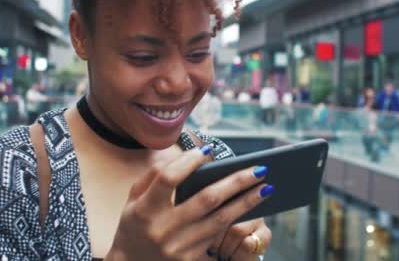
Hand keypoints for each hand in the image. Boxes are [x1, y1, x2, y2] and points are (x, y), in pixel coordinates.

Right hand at [104, 145, 273, 260]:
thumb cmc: (134, 225)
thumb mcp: (133, 199)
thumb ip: (153, 176)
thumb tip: (186, 156)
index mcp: (144, 209)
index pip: (169, 178)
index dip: (189, 161)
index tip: (209, 150)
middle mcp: (162, 229)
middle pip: (207, 199)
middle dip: (236, 182)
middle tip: (260, 168)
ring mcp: (178, 248)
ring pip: (220, 220)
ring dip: (246, 203)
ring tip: (266, 187)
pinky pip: (219, 238)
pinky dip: (237, 222)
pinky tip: (252, 210)